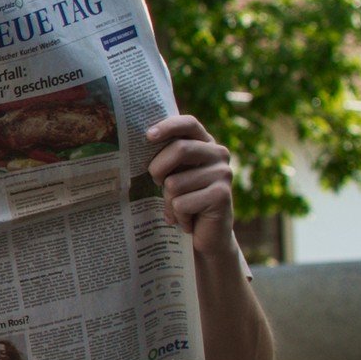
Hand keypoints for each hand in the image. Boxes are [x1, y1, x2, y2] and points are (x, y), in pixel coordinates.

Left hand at [145, 115, 236, 254]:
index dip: (168, 126)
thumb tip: (137, 144)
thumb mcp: (174, 175)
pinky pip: (182, 203)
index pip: (189, 123)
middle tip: (157, 184)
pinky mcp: (222, 195)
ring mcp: (223, 174)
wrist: (207, 236)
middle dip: (158, 169)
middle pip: (179, 149)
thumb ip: (166, 157)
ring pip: (175, 183)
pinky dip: (178, 216)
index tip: (148, 136)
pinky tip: (188, 221)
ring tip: (179, 209)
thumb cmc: (184, 200)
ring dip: (168, 202)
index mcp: (206, 143)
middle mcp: (219, 154)